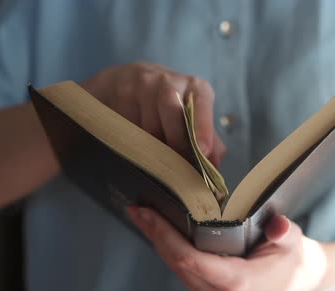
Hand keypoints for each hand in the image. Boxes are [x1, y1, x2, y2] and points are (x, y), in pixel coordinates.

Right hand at [81, 62, 224, 165]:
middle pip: (171, 111)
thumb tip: (215, 165)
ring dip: (153, 147)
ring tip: (156, 160)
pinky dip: (133, 142)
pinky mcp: (120, 93)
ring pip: (147, 124)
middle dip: (175, 141)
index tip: (203, 150)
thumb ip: (207, 138)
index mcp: (195, 87)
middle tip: (177, 166)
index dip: (203, 127)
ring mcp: (142, 84)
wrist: (126, 80)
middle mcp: (169, 81)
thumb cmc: (168, 105)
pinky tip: (135, 146)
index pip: (202, 102)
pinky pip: (127, 126)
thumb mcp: (190, 115)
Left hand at [127, 206, 328, 290]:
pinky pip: (186, 273)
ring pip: (178, 270)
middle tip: (136, 210)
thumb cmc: (295, 258)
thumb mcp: (294, 240)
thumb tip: (279, 226)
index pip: (189, 259)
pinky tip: (163, 234)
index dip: (164, 236)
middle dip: (155, 235)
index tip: (145, 214)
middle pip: (176, 264)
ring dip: (160, 243)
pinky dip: (172, 252)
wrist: (301, 280)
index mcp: (236, 283)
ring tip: (145, 217)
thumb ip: (284, 232)